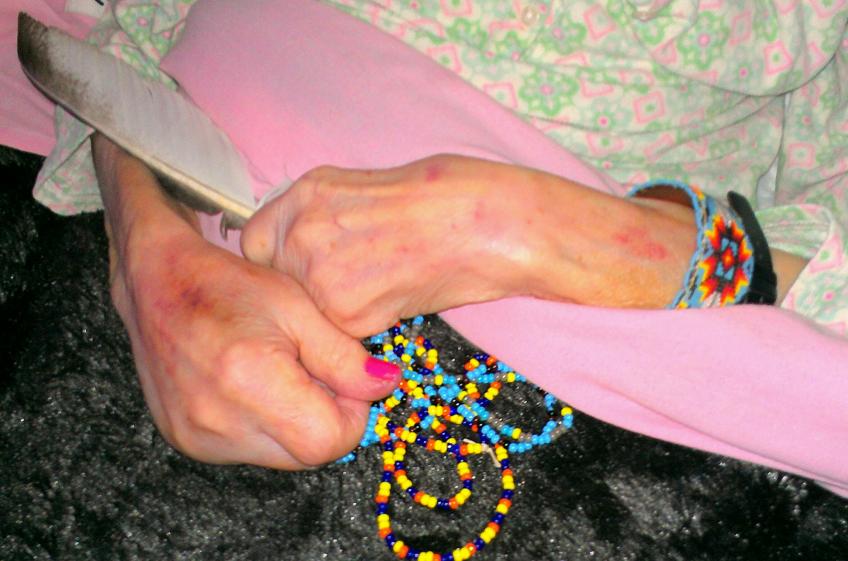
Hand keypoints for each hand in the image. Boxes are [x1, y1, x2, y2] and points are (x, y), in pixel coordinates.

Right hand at [93, 137, 399, 468]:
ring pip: (280, 457)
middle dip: (325, 419)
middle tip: (314, 372)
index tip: (346, 380)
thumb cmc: (229, 283)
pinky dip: (265, 425)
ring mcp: (197, 436)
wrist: (156, 283)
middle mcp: (218, 419)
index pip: (328, 440)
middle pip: (305, 455)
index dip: (350, 414)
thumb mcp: (299, 306)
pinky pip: (250, 450)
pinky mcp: (185, 441)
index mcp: (250, 378)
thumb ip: (345, 356)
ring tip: (280, 373)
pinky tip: (254, 386)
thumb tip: (384, 386)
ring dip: (296, 424)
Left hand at [240, 154, 697, 336]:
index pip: (255, 242)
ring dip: (333, 307)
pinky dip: (362, 324)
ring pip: (304, 310)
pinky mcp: (346, 313)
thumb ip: (320, 214)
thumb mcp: (366, 186)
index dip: (279, 260)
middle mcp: (301, 230)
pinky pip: (338, 331)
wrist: (487, 222)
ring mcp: (319, 272)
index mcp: (306, 192)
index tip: (303, 269)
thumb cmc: (445, 197)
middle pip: (275, 281)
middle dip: (303, 287)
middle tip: (351, 280)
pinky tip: (397, 297)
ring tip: (383, 283)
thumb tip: (296, 244)